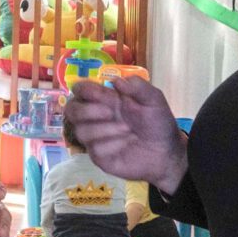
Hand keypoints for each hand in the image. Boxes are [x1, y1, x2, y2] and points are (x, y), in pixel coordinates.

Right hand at [62, 77, 186, 194]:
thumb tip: (116, 81)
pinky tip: (126, 145)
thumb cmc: (158, 123)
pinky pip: (94, 149)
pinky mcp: (98, 156)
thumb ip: (138, 86)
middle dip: (87, 110)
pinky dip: (112, 145)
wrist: (166, 152)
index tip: (99, 93)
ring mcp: (95, 138)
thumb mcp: (153, 99)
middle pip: (71, 110)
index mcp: (106, 100)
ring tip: (127, 130)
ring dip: (105, 129)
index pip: (81, 90)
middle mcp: (96, 117)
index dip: (84, 90)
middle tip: (109, 112)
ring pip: (81, 131)